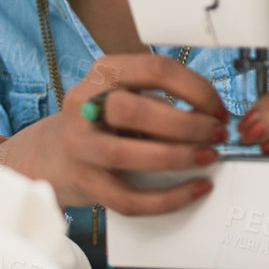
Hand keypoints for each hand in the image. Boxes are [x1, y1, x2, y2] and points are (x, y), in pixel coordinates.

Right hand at [0, 53, 231, 214]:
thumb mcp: (125, 94)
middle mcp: (86, 105)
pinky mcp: (84, 182)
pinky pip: (128, 198)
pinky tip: (195, 188)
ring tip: (208, 157)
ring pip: (128, 155)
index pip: (155, 69)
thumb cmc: (101, 122)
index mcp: (104, 73)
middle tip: (217, 134)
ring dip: (178, 157)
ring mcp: (80, 145)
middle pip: (137, 111)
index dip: (196, 89)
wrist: (51, 155)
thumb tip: (211, 115)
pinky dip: (168, 198)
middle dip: (188, 124)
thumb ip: (160, 99)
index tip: (217, 108)